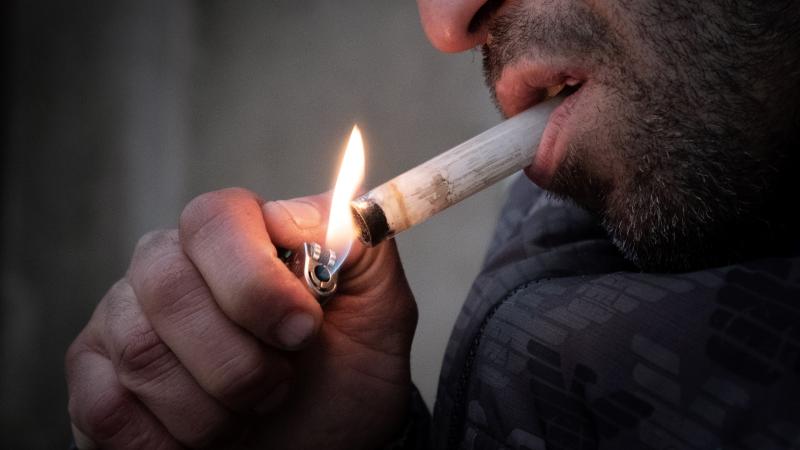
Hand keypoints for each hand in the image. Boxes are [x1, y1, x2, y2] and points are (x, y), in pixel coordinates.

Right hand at [65, 188, 417, 448]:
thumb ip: (361, 249)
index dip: (255, 280)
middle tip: (281, 385)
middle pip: (167, 287)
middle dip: (237, 360)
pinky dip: (167, 440)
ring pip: (141, 354)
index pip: (214, 219)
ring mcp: (123, 320)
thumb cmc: (346, 377)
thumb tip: (299, 212)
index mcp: (237, 238)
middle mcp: (169, 266)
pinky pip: (107, 407)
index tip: (304, 332)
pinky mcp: (94, 379)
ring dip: (214, 408)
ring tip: (250, 412)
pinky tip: (203, 437)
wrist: (324, 443)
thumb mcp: (380, 313)